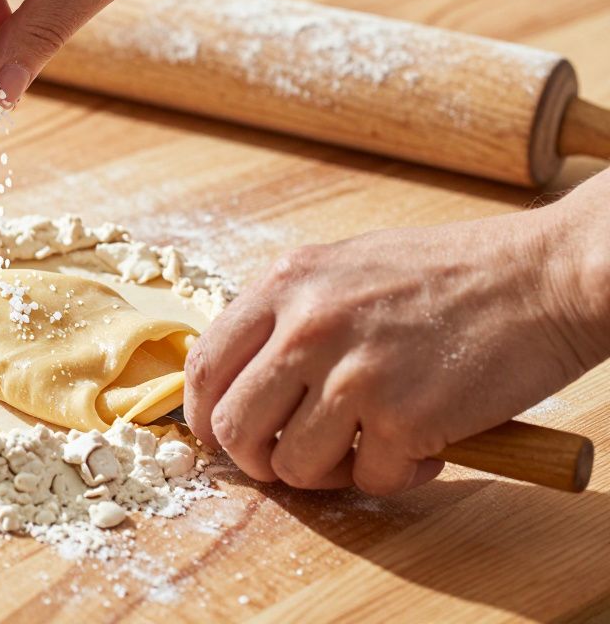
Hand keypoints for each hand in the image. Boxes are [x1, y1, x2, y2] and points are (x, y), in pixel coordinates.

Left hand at [183, 175, 609, 495]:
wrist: (545, 275)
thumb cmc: (451, 274)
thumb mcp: (345, 268)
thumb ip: (289, 315)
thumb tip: (242, 378)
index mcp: (286, 284)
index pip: (204, 367)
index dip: (203, 416)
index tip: (223, 436)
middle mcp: (308, 326)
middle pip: (233, 428)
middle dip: (256, 459)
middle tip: (292, 459)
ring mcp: (354, 373)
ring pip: (292, 466)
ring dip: (327, 474)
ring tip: (367, 448)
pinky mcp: (405, 418)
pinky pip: (371, 481)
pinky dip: (396, 477)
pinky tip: (425, 447)